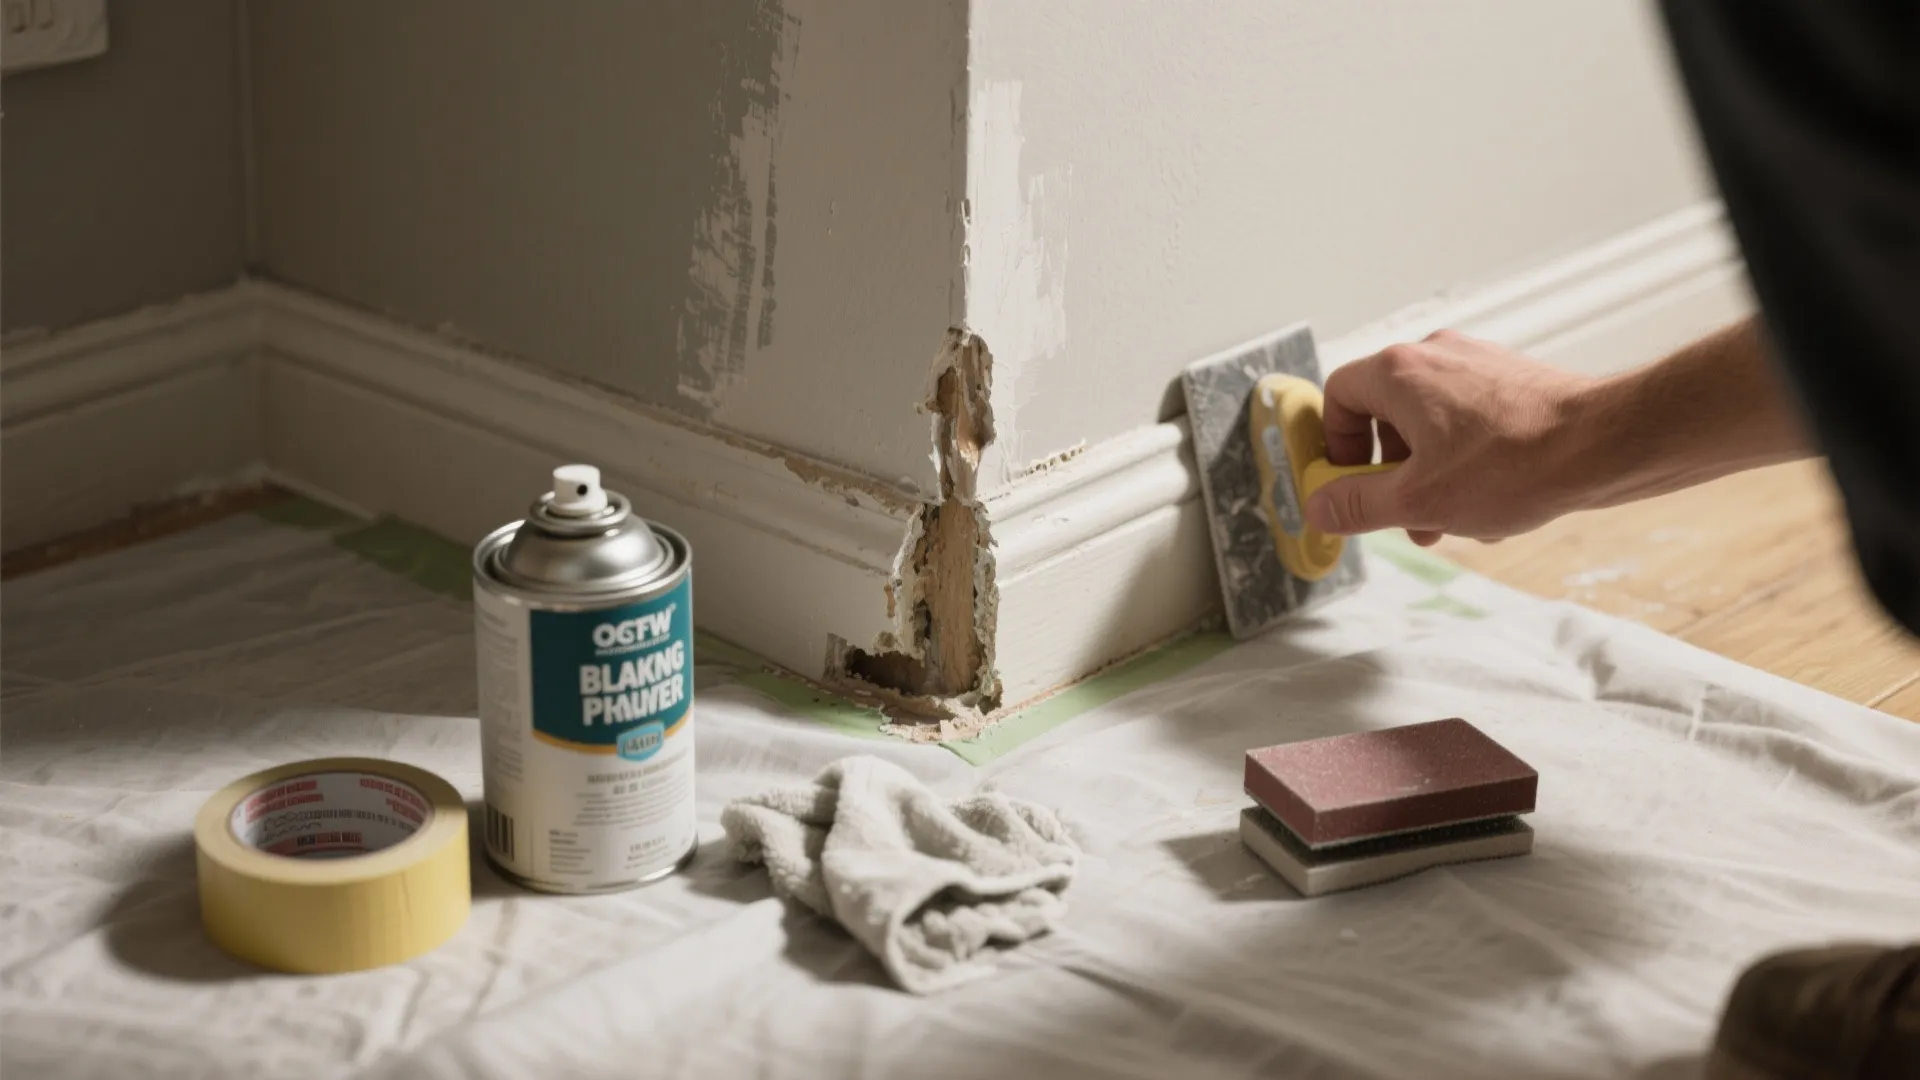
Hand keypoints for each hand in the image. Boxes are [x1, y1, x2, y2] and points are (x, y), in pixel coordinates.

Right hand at [1305, 330, 1594, 545]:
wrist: (1605, 445)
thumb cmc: (1515, 464)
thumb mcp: (1417, 500)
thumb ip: (1356, 505)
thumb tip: (1319, 507)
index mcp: (1400, 373)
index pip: (1338, 399)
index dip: (1336, 449)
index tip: (1351, 487)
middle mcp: (1436, 356)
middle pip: (1385, 416)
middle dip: (1390, 476)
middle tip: (1405, 517)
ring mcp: (1477, 365)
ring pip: (1430, 426)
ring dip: (1430, 477)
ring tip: (1455, 519)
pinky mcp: (1512, 382)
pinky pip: (1468, 424)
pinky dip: (1467, 464)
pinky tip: (1493, 503)